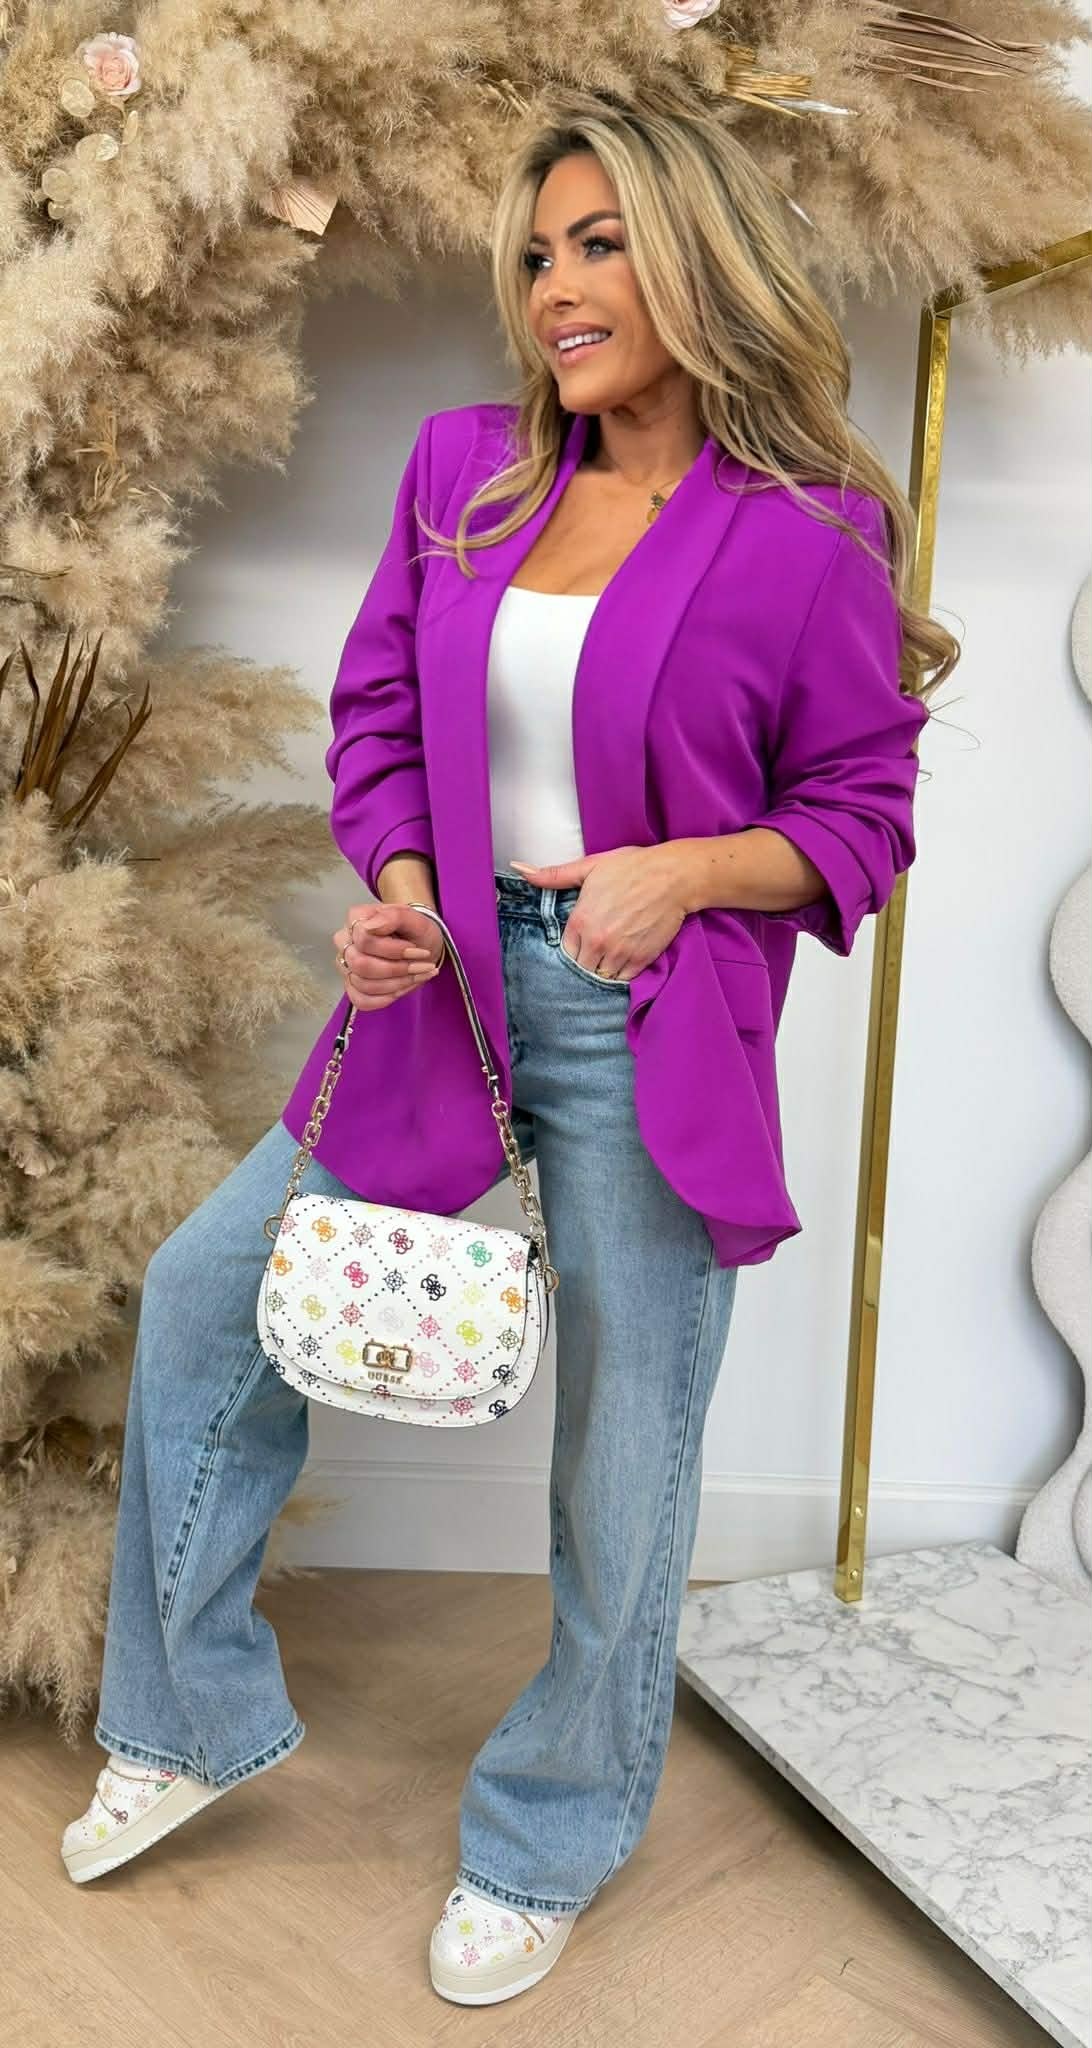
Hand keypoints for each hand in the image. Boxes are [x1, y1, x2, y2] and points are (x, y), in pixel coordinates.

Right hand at [334, 901, 443, 1012]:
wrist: (420, 944)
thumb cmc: (414, 929)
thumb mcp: (412, 918)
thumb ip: (392, 917)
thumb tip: (370, 927)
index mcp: (355, 919)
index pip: (364, 940)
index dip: (393, 950)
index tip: (418, 951)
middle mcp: (344, 942)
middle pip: (361, 965)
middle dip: (396, 969)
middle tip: (422, 966)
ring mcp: (346, 966)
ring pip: (363, 984)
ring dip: (397, 984)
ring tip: (419, 975)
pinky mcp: (352, 986)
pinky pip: (361, 1000)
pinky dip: (386, 998)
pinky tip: (404, 988)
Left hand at [509, 847, 687, 981]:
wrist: (673, 876)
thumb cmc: (632, 867)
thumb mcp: (590, 867)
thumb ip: (554, 875)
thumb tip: (520, 868)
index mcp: (580, 921)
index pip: (565, 952)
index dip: (572, 948)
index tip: (581, 943)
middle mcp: (596, 941)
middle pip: (581, 968)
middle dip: (585, 961)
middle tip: (594, 953)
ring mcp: (619, 953)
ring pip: (600, 976)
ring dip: (602, 970)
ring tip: (608, 958)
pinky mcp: (641, 960)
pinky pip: (623, 979)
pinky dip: (621, 974)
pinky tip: (623, 962)